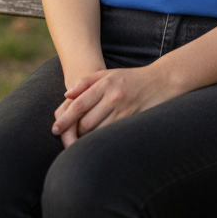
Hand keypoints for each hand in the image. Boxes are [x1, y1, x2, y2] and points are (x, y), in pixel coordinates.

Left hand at [52, 64, 176, 146]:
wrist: (162, 81)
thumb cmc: (132, 78)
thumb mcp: (109, 74)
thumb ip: (86, 82)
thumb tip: (66, 95)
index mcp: (105, 84)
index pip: (78, 104)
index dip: (65, 119)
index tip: (54, 130)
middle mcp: (113, 97)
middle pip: (86, 121)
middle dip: (75, 132)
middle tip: (67, 139)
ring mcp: (124, 110)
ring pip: (98, 131)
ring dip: (87, 139)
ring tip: (79, 143)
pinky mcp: (132, 121)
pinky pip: (112, 134)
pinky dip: (102, 139)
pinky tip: (97, 142)